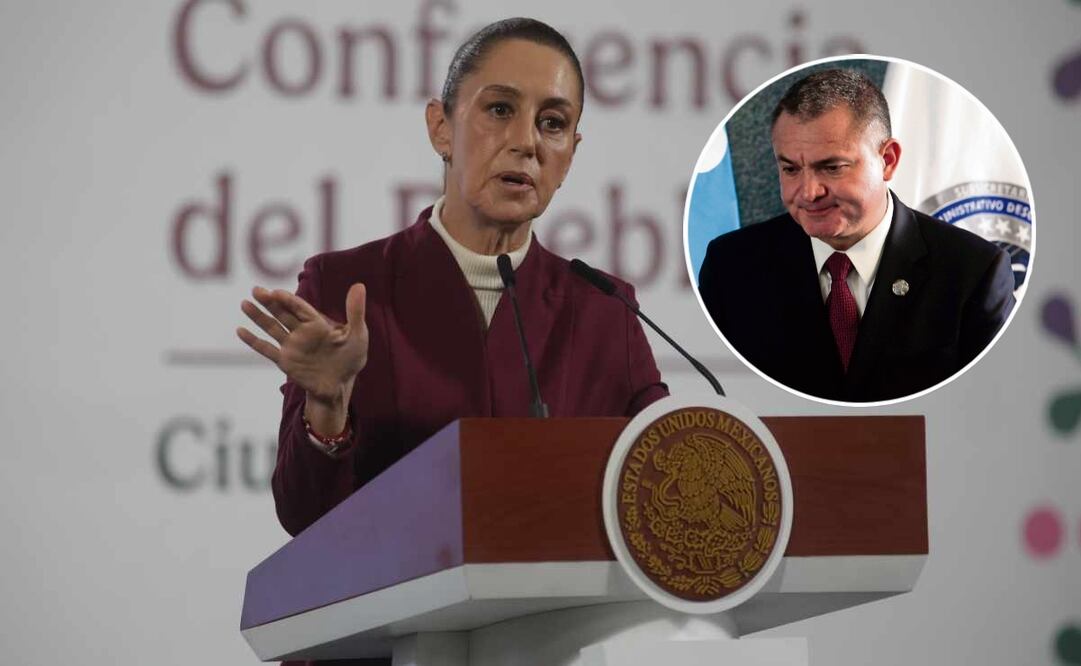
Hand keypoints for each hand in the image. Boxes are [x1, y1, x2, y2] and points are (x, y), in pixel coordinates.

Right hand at [237, 284, 368, 406]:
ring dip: (258, 316)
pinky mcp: (285, 361)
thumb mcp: (358, 334)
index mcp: (317, 324)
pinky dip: (253, 341)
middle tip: (256, 290)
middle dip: (269, 302)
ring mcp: (292, 346)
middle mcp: (302, 332)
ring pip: (271, 328)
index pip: (299, 307)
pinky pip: (266, 349)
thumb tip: (359, 285)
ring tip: (244, 303)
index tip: (277, 292)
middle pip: (282, 313)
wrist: (341, 386)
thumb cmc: (351, 359)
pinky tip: (240, 330)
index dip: (288, 300)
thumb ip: (356, 311)